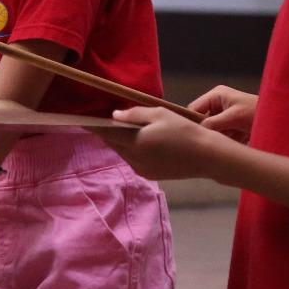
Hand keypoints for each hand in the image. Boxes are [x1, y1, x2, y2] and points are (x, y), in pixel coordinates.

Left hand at [101, 105, 232, 181]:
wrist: (206, 156)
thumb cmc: (183, 130)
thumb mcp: (159, 114)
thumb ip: (134, 114)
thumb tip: (114, 116)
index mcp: (135, 142)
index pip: (106, 133)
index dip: (93, 126)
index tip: (81, 119)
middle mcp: (134, 159)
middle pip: (113, 144)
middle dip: (108, 132)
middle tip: (106, 119)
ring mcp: (142, 169)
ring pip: (123, 152)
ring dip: (120, 141)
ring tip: (124, 128)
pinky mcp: (150, 175)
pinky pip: (133, 160)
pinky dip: (131, 149)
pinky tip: (140, 141)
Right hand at [191, 84, 257, 139]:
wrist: (280, 121)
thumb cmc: (257, 112)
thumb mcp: (234, 117)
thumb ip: (213, 123)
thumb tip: (197, 131)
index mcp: (216, 95)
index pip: (194, 108)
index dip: (191, 121)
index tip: (191, 135)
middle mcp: (218, 103)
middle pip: (202, 120)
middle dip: (206, 131)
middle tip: (208, 142)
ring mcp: (225, 115)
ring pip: (212, 129)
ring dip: (217, 137)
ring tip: (223, 143)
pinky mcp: (232, 126)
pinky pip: (222, 135)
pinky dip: (225, 141)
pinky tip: (231, 145)